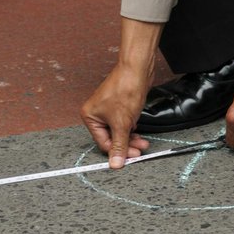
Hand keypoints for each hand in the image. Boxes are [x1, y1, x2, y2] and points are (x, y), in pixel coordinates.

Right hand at [81, 17, 163, 168]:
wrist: (137, 70)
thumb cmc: (125, 89)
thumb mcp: (122, 123)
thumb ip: (119, 145)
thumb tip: (115, 164)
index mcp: (90, 117)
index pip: (103, 143)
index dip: (118, 151)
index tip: (132, 156)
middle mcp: (96, 114)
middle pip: (111, 139)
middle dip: (126, 145)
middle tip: (139, 150)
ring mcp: (108, 111)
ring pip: (119, 132)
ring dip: (131, 139)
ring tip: (143, 142)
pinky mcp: (119, 108)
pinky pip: (124, 125)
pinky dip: (131, 130)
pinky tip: (139, 133)